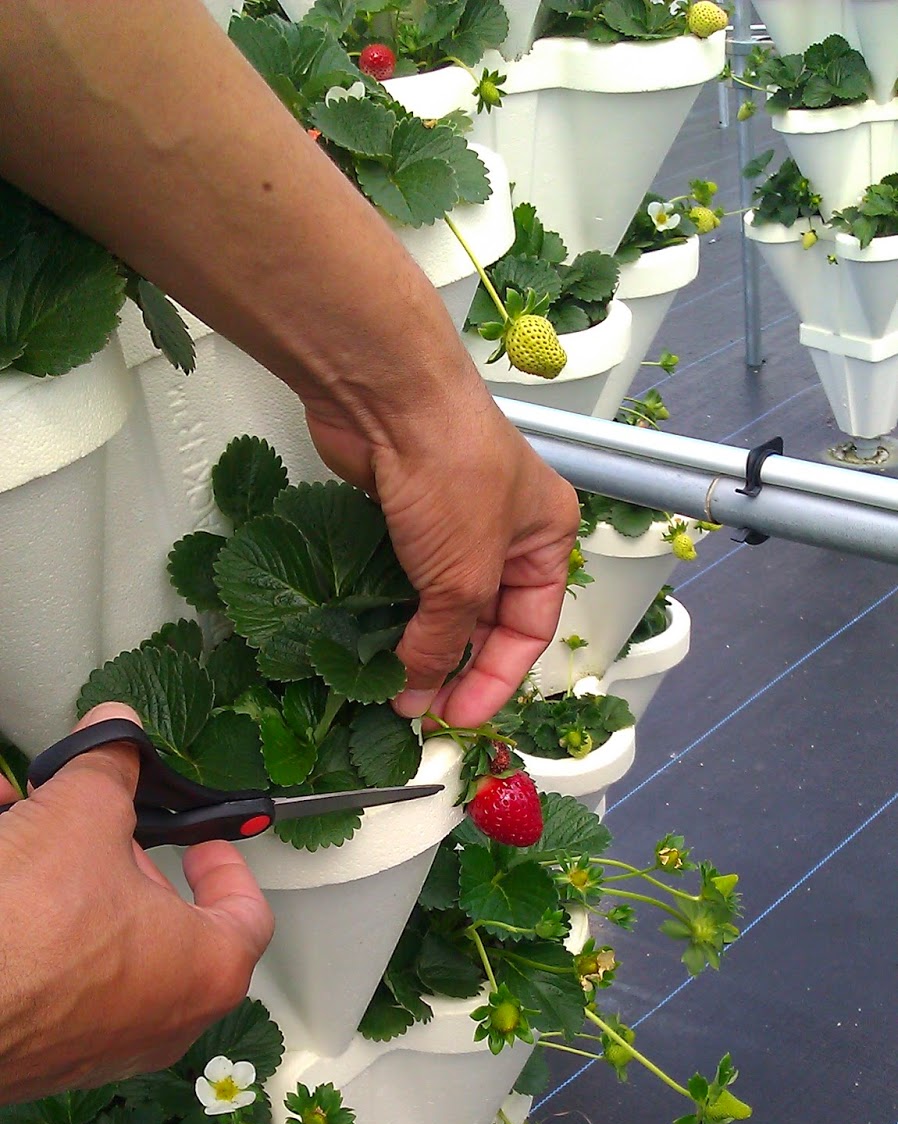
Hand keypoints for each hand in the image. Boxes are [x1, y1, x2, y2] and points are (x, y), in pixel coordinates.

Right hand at [0, 703, 272, 1105]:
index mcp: (206, 970)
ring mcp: (108, 1047)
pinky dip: (42, 926)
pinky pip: (61, 978)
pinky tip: (8, 871)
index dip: (226, 867)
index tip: (202, 844)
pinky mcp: (51, 1053)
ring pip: (107, 950)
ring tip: (40, 841)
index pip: (247, 914)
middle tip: (109, 833)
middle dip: (131, 867)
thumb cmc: (27, 937)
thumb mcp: (78, 818)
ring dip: (76, 890)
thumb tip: (115, 734)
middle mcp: (167, 1022)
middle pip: (169, 929)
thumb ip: (108, 767)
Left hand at [306, 373, 579, 728]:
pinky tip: (370, 642)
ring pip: (438, 600)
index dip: (495, 679)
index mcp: (546, 537)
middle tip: (416, 708)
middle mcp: (505, 529)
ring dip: (417, 644)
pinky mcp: (402, 512)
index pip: (530, 629)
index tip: (457, 716)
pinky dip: (388, 612)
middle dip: (453, 666)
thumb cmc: (453, 471)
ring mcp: (451, 520)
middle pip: (484, 619)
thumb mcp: (463, 577)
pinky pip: (400, 578)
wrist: (388, 397)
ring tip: (390, 685)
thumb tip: (418, 689)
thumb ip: (444, 641)